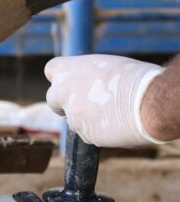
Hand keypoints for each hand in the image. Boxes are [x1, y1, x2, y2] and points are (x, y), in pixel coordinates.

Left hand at [45, 55, 165, 146]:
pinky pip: (87, 133)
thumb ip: (89, 76)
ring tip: (114, 112)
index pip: (51, 69)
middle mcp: (65, 92)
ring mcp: (72, 115)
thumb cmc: (137, 80)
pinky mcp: (83, 134)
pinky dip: (98, 131)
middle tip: (80, 105)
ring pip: (73, 119)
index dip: (60, 78)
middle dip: (62, 104)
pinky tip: (117, 125)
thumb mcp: (109, 67)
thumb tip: (86, 86)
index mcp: (72, 69)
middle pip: (52, 99)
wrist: (149, 104)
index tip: (69, 83)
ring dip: (86, 119)